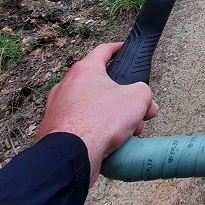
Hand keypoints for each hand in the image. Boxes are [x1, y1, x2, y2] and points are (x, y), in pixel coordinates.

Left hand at [36, 42, 158, 184]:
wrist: (71, 156)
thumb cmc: (98, 121)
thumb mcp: (138, 98)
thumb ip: (146, 95)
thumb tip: (147, 107)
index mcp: (84, 71)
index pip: (103, 51)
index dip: (118, 48)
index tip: (123, 49)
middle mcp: (67, 87)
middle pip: (101, 86)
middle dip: (122, 99)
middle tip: (136, 111)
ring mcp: (59, 109)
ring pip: (93, 108)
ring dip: (112, 118)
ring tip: (127, 133)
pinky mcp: (56, 131)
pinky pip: (83, 126)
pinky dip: (98, 133)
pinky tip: (111, 145)